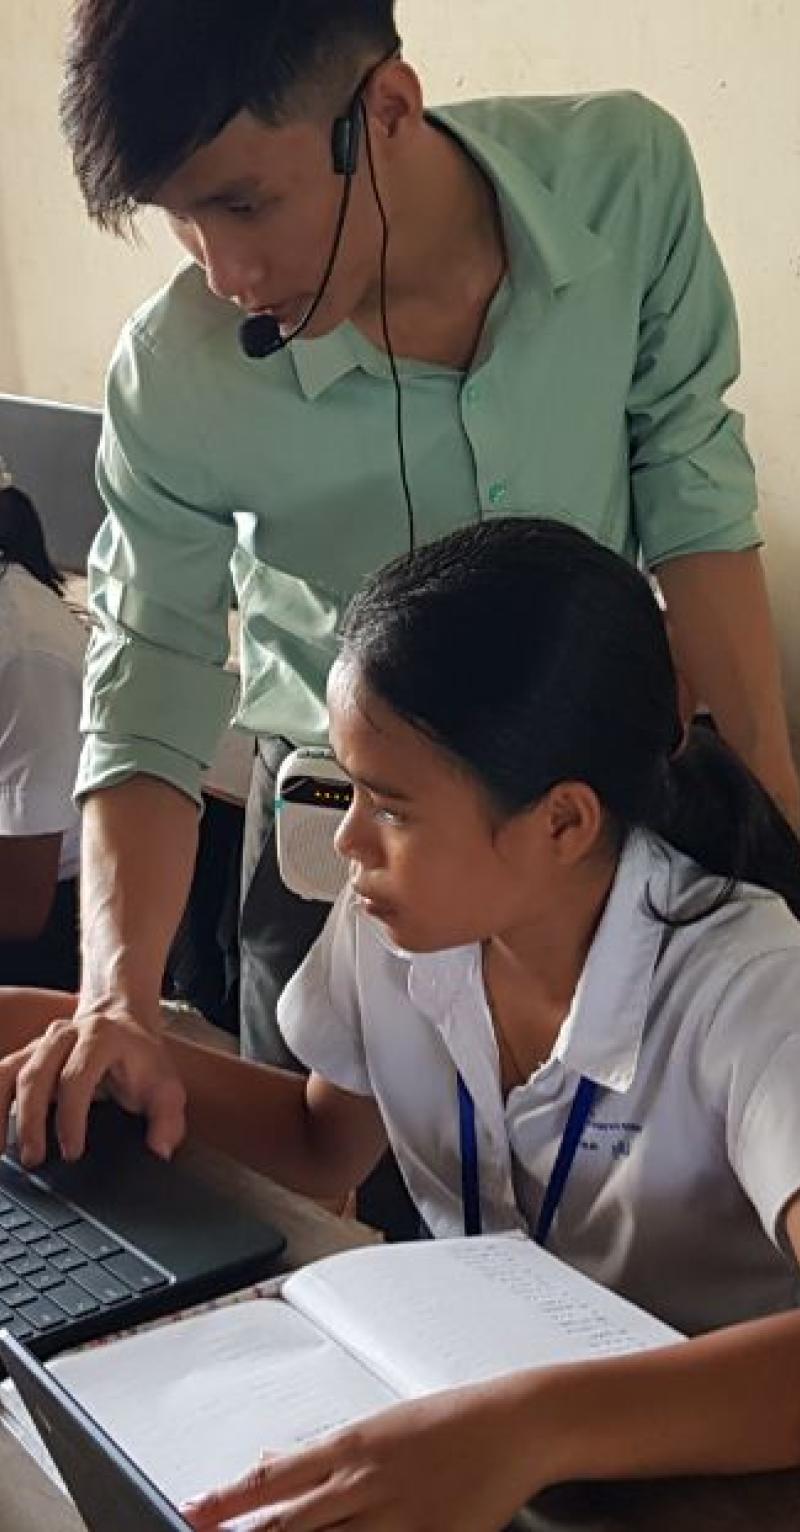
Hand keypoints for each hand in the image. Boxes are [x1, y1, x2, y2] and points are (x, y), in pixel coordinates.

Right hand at [0, 1004, 186, 1165]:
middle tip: (34, 1160)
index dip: (71, 1118)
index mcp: (101, 1039)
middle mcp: (65, 1035)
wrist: (122, 1022)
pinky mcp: (25, 1055)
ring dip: (0, 1112)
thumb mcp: (165, 1085)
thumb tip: (160, 1150)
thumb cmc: (141, 1059)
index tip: (72, 1152)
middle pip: (36, 1076)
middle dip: (31, 1122)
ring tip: (2, 1150)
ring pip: (9, 1072)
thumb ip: (168, 1118)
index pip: (76, 1078)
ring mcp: (41, 1043)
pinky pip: (0, 1076)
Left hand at [181, 1380, 544, 1531]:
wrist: (511, 1424)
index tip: (188, 1515)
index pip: (270, 1480)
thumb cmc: (444, 1423)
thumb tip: (268, 1459)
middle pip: (288, 1526)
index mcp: (347, 1447)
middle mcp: (362, 1484)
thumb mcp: (375, 1426)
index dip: (224, 1502)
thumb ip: (318, 1451)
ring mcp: (395, 1520)